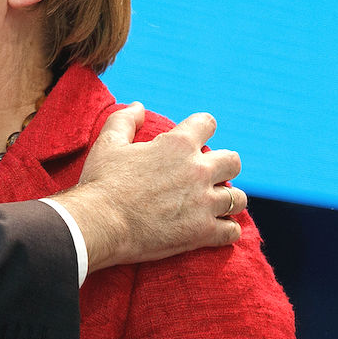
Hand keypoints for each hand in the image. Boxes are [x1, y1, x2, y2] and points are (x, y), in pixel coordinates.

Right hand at [51, 103, 244, 273]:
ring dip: (228, 199)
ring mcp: (204, 203)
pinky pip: (232, 230)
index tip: (197, 137)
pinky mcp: (203, 232)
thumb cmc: (102, 181)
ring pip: (238, 197)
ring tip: (216, 204)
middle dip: (225, 166)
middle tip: (210, 175)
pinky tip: (217, 229)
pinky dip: (227, 229)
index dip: (203, 127)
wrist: (100, 223)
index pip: (207, 124)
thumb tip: (139, 107)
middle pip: (233, 162)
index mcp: (177, 145)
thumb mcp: (108, 143)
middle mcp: (198, 171)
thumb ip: (125, 120)